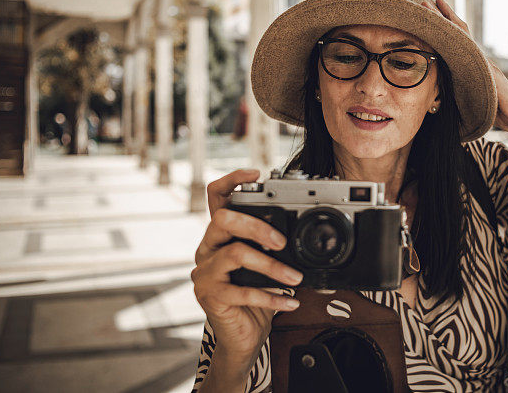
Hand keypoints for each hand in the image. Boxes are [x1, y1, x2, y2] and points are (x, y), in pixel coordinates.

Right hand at [191, 169, 302, 364]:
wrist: (241, 335)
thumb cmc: (254, 294)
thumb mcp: (264, 264)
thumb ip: (272, 245)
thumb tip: (302, 231)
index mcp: (221, 234)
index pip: (216, 196)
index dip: (231, 180)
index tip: (256, 173)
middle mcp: (207, 248)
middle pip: (223, 220)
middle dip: (256, 226)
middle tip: (282, 242)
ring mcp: (205, 271)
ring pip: (236, 255)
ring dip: (272, 267)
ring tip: (295, 278)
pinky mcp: (209, 295)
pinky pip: (243, 291)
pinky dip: (271, 296)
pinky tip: (290, 301)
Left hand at [422, 0, 507, 134]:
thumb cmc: (499, 113)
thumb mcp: (472, 101)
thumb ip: (459, 93)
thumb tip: (437, 98)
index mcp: (475, 66)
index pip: (457, 42)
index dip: (443, 27)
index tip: (429, 13)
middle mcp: (481, 60)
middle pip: (460, 33)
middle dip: (443, 16)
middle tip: (425, 1)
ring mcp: (487, 65)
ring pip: (465, 39)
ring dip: (449, 22)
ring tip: (435, 6)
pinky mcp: (492, 74)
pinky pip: (474, 56)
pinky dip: (462, 42)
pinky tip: (451, 31)